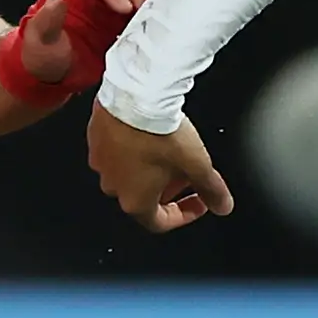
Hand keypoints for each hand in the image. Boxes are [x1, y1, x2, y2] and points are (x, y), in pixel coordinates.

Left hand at [19, 0, 157, 94]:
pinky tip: (176, 23)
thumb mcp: (39, 42)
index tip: (124, 7)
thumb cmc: (44, 54)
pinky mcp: (136, 20)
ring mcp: (123, 2)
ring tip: (170, 15)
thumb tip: (56, 3)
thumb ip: (45, 23)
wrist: (56, 74)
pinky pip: (155, 9)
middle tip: (149, 11)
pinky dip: (166, 13)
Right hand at [87, 100, 234, 232]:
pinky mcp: (95, 139)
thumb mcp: (197, 165)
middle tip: (187, 172)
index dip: (185, 214)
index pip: (161, 222)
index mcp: (135, 201)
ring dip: (151, 168)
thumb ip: (212, 189)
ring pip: (130, 173)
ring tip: (171, 151)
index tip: (198, 201)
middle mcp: (113, 186)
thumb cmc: (159, 131)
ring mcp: (101, 162)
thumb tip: (222, 205)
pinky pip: (117, 151)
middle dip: (170, 188)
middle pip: (145, 196)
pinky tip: (150, 134)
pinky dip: (134, 149)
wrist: (136, 95)